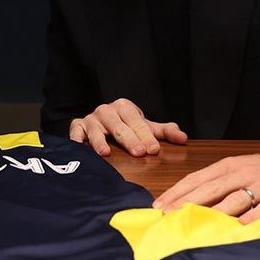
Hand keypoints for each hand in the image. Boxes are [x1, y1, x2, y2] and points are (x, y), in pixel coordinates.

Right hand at [68, 98, 187, 156]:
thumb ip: (165, 132)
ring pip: (96, 130)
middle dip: (129, 140)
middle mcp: (107, 110)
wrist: (102, 122)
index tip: (153, 149)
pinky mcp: (78, 126)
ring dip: (100, 141)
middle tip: (139, 153)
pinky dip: (78, 140)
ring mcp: (91, 119)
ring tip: (106, 153)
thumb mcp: (146, 127)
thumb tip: (183, 139)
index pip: (137, 122)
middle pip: (119, 127)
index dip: (145, 135)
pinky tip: (80, 149)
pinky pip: (76, 132)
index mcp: (125, 107)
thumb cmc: (127, 126)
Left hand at [153, 143, 259, 222]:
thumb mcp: (240, 169)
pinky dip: (249, 219)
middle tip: (167, 216)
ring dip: (212, 212)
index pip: (195, 179)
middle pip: (209, 189)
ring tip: (193, 224)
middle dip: (186, 203)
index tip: (157, 205)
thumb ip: (218, 183)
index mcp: (228, 167)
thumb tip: (188, 199)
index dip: (176, 192)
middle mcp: (241, 174)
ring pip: (233, 199)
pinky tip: (236, 228)